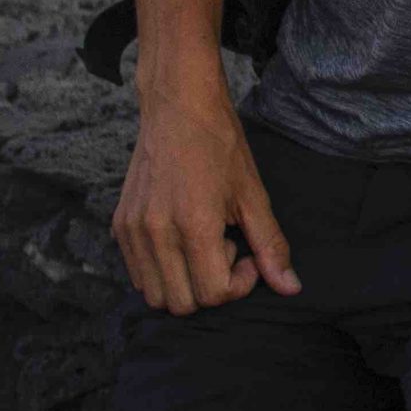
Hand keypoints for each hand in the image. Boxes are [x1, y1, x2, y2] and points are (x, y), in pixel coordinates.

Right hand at [112, 70, 299, 313]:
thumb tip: (290, 288)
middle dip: (211, 286)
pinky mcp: (120, 225)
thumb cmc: (220, 144)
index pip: (213, 295)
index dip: (238, 284)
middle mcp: (157, 234)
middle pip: (182, 304)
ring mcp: (134, 231)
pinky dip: (162, 270)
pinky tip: (182, 236)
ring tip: (202, 242)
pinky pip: (138, 274)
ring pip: (155, 295)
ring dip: (184, 282)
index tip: (248, 254)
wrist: (179, 106)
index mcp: (194, 226)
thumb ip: (270, 245)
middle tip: (225, 245)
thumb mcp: (253, 194)